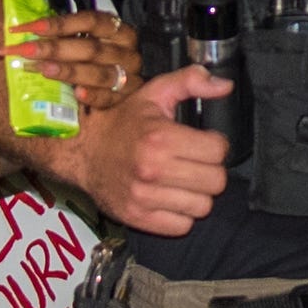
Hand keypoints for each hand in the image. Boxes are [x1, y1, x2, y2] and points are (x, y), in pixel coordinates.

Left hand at [7, 11, 142, 110]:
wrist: (129, 83)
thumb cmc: (102, 58)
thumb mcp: (89, 42)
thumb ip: (66, 38)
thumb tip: (28, 33)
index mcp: (118, 30)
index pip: (89, 21)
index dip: (59, 23)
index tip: (30, 28)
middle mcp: (126, 52)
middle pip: (90, 49)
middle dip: (55, 49)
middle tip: (25, 51)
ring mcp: (129, 76)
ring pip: (99, 73)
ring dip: (69, 71)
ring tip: (43, 69)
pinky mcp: (126, 99)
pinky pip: (109, 98)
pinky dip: (93, 95)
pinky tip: (77, 93)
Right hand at [60, 64, 230, 233]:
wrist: (81, 151)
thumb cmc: (122, 122)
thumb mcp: (154, 93)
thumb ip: (190, 82)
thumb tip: (226, 85)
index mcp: (159, 137)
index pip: (218, 151)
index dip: (215, 145)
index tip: (203, 143)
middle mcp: (152, 169)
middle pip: (215, 182)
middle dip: (211, 170)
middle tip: (195, 163)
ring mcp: (143, 197)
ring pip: (202, 207)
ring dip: (198, 194)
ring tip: (183, 180)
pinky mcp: (137, 218)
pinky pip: (182, 226)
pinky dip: (181, 214)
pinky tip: (170, 197)